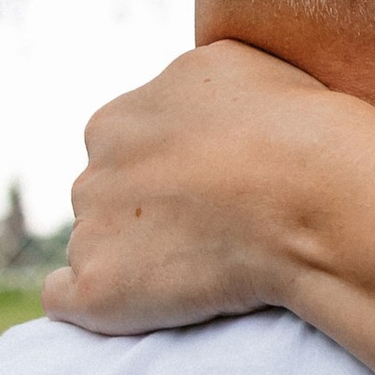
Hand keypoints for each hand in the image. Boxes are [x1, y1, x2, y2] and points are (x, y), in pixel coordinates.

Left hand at [45, 40, 351, 334]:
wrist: (309, 193)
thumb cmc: (297, 130)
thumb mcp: (239, 67)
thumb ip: (197, 87)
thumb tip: (196, 105)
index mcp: (120, 119)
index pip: (126, 151)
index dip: (170, 177)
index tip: (213, 194)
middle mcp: (94, 169)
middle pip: (108, 198)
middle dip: (145, 215)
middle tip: (212, 236)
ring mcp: (90, 229)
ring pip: (95, 246)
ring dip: (132, 259)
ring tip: (203, 273)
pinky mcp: (97, 287)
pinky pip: (65, 298)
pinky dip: (94, 304)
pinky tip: (131, 306)